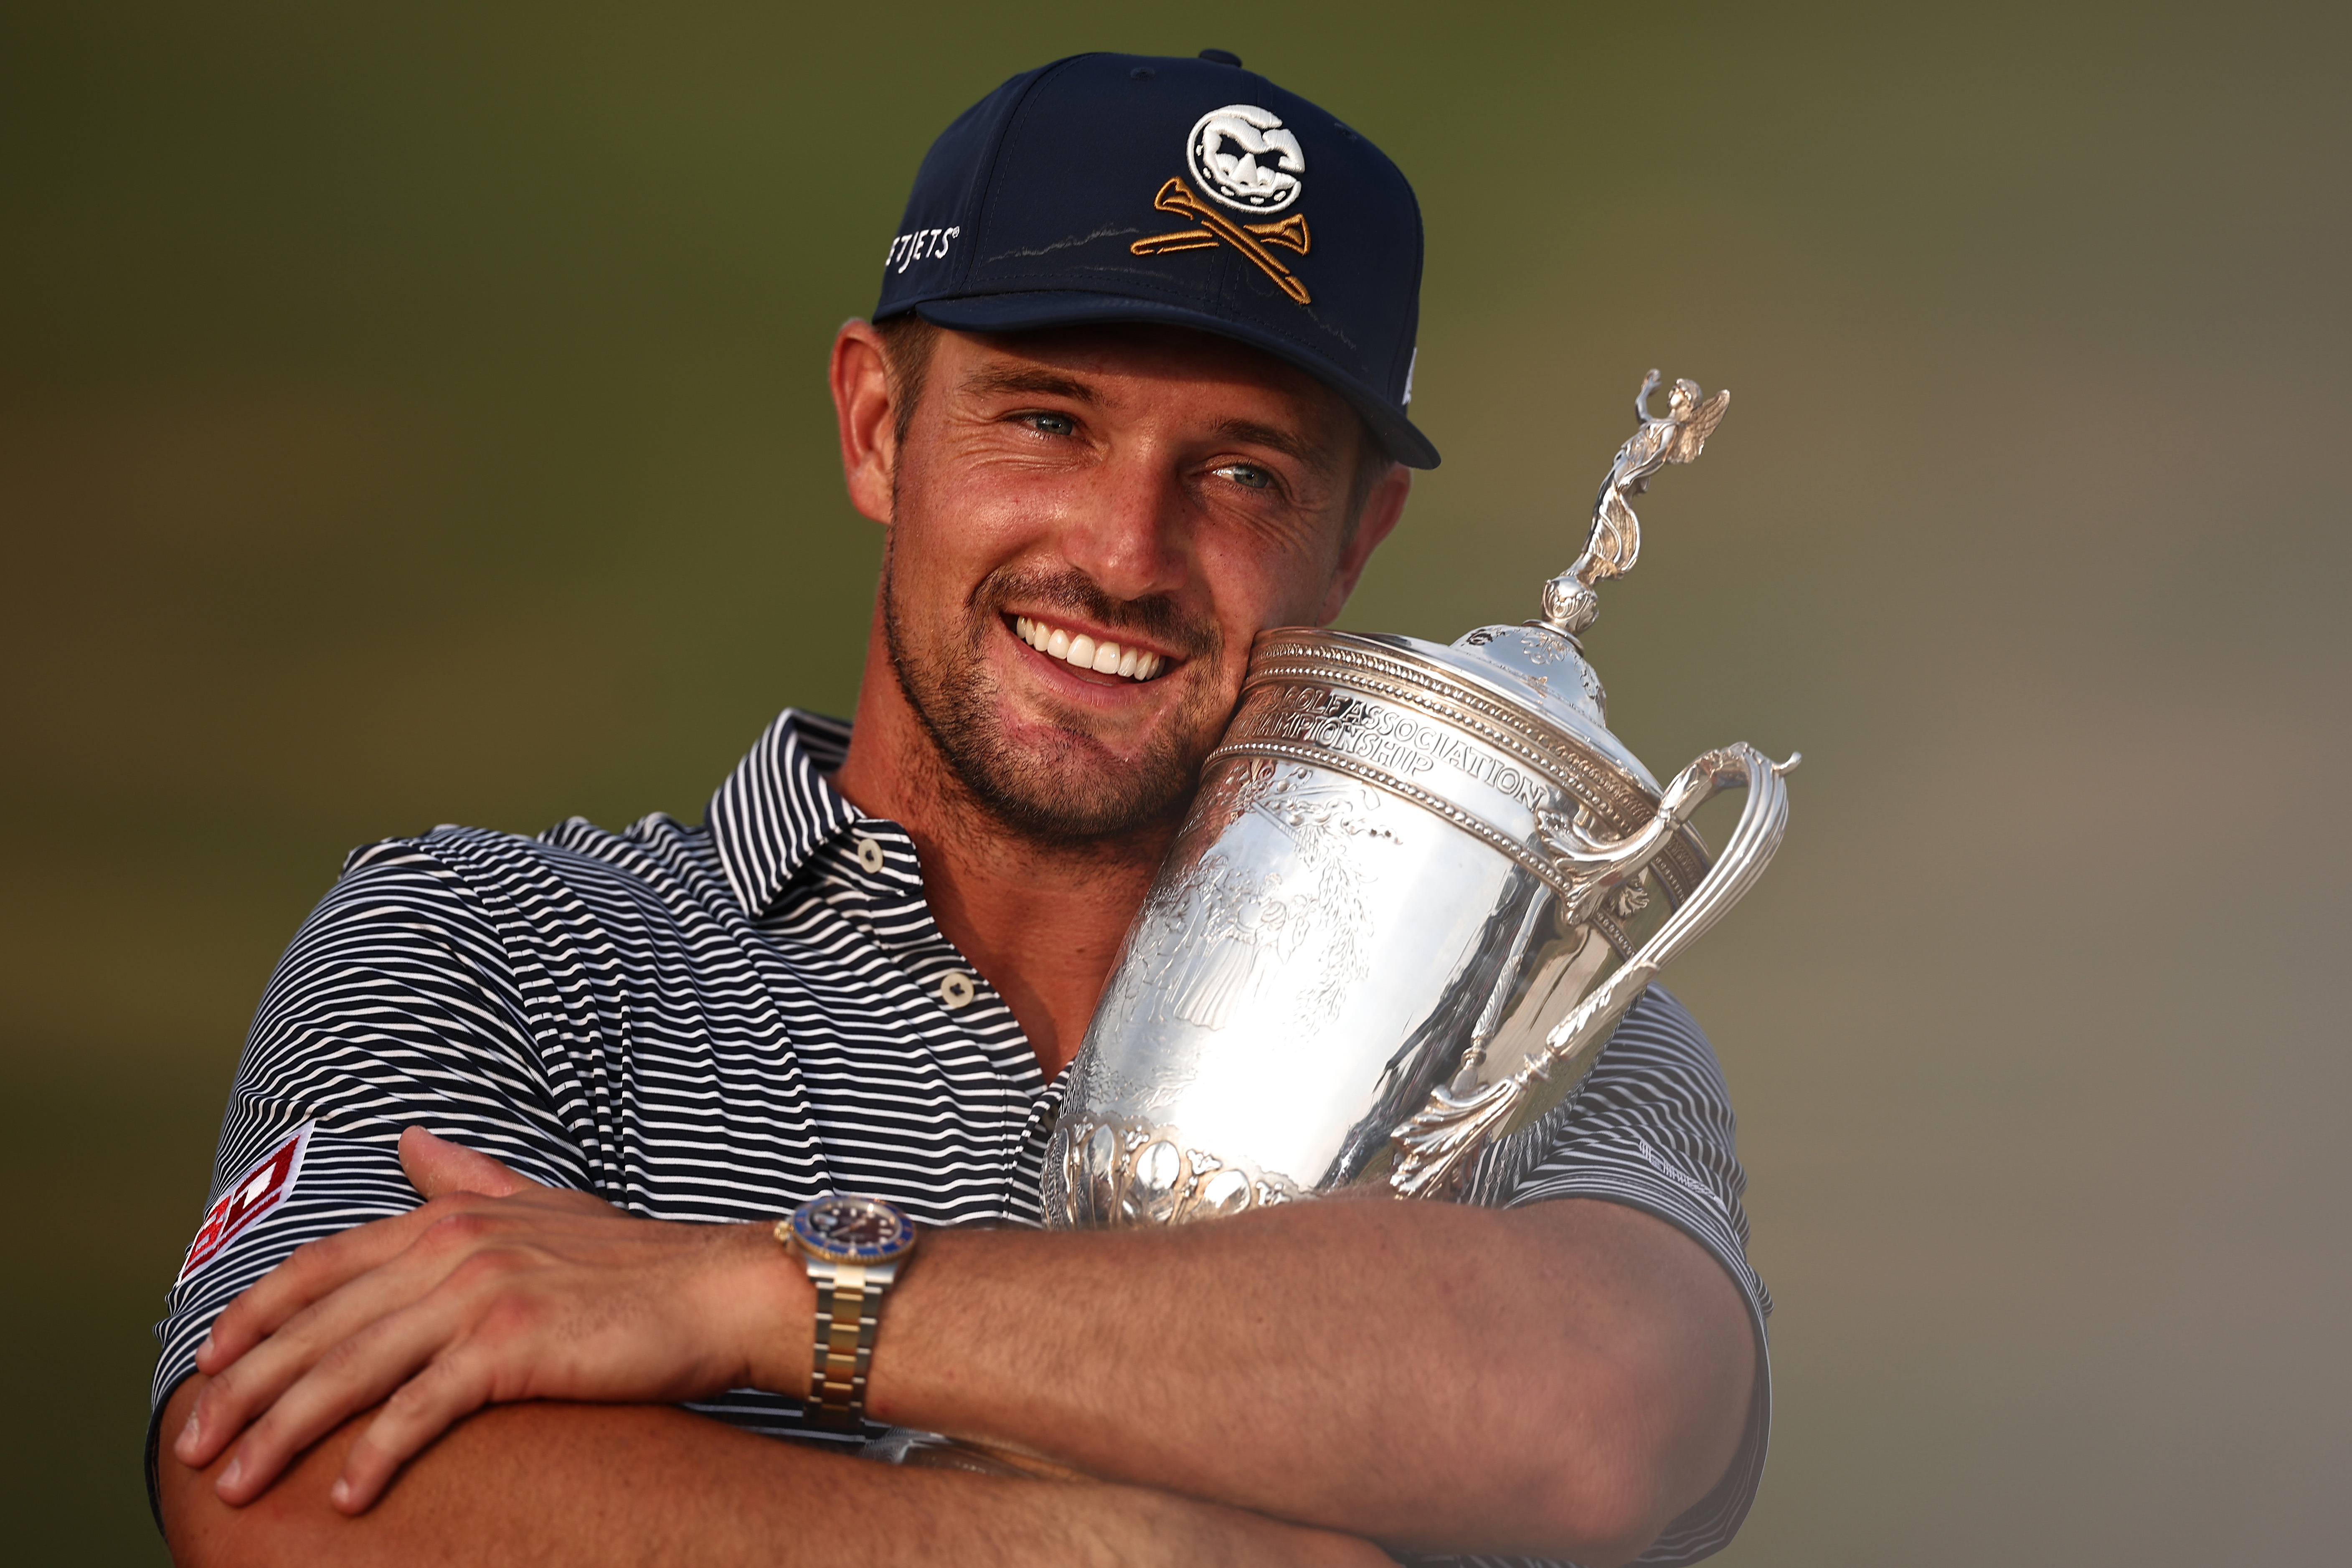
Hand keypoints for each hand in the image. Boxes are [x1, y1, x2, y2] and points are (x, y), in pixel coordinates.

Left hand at [173, 1128, 806, 1513]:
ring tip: (241, 1482)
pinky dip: (376, 1451)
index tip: (208, 1363)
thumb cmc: (637, 1264)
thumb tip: (409, 1141)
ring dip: (285, 1430)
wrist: (720, 1289)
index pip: (324, 1265)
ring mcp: (483, 1296)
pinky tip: (345, 1492)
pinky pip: (423, 1407)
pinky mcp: (514, 1346)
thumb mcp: (544, 1207)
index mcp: (453, 1219)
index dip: (257, 1314)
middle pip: (321, 1324)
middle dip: (246, 1388)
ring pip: (355, 1368)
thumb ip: (469, 1181)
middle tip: (196, 1446)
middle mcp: (456, 1249)